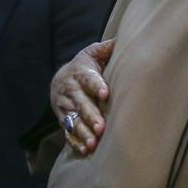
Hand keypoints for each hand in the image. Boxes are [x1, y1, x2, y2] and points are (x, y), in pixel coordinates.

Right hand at [50, 39, 113, 154]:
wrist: (59, 80)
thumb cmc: (85, 66)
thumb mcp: (93, 53)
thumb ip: (108, 48)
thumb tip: (128, 37)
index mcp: (80, 72)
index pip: (88, 79)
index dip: (96, 86)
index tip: (105, 94)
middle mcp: (71, 90)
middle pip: (81, 104)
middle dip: (90, 115)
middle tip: (101, 127)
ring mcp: (65, 107)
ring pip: (73, 120)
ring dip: (83, 132)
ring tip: (94, 143)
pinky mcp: (63, 120)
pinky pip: (68, 132)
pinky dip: (75, 142)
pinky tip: (85, 150)